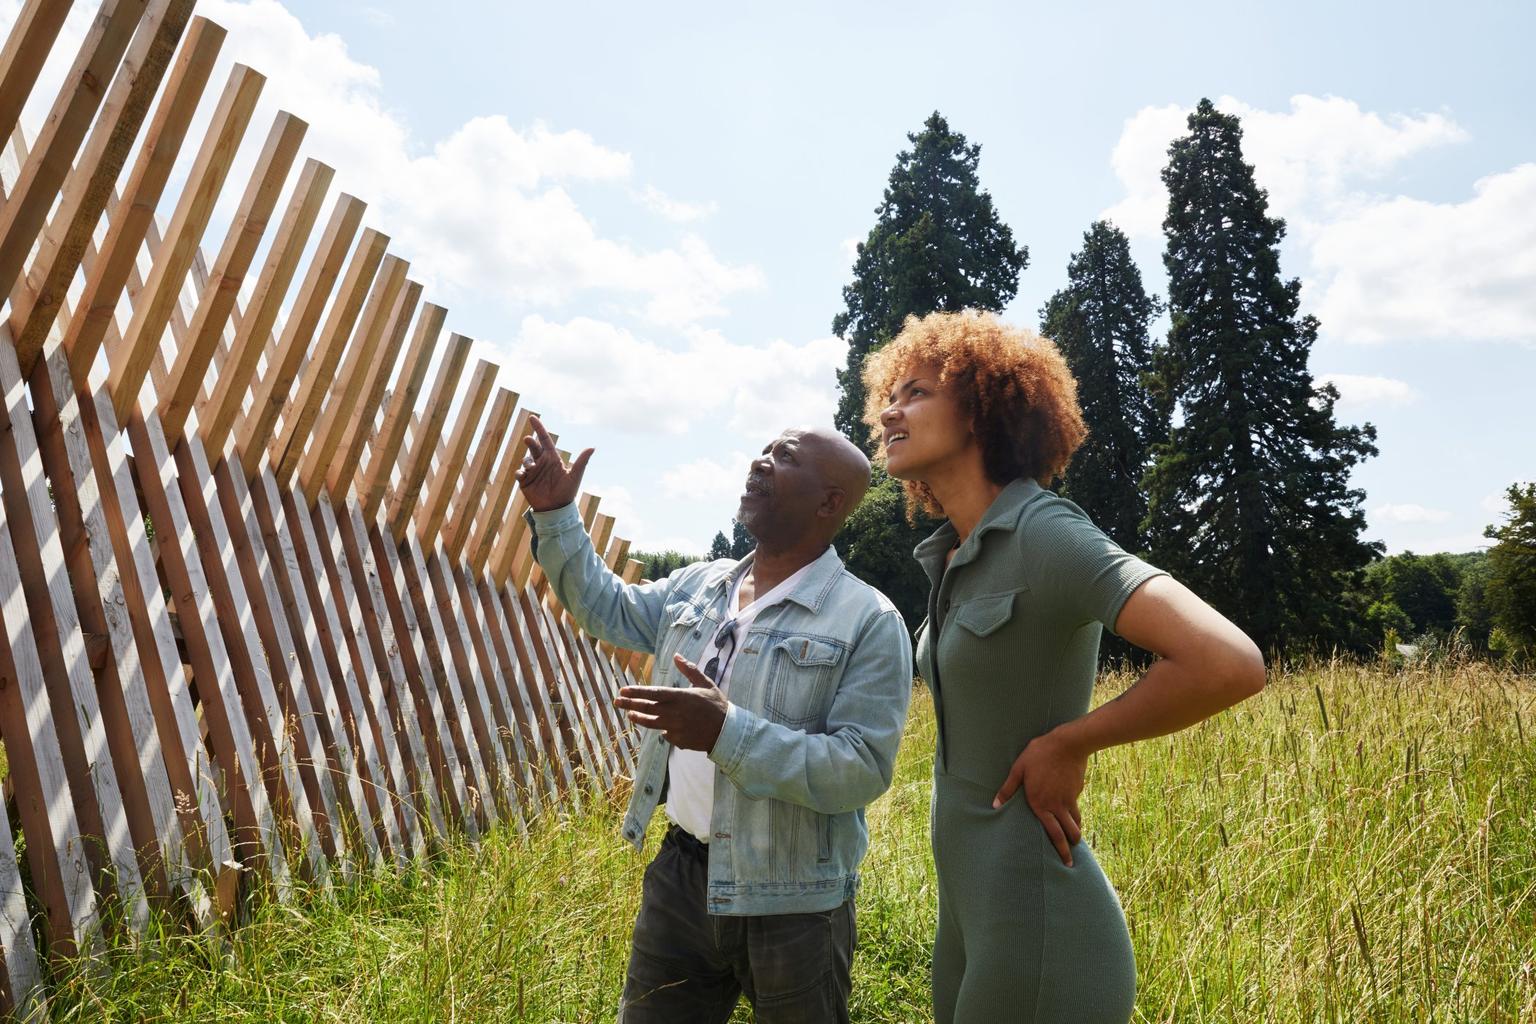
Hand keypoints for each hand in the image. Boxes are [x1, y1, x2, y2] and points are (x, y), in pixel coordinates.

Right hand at [515, 414, 593, 512]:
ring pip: (526, 460)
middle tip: (528, 439)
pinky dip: (519, 472)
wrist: (556, 509)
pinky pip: (519, 473)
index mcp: (553, 458)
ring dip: (526, 460)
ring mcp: (532, 472)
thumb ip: (582, 462)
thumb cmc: (567, 492)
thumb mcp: (575, 476)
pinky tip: (523, 475)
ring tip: (530, 467)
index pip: (545, 440)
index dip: (539, 428)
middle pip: (534, 447)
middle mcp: (542, 462)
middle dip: (530, 442)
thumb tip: (593, 447)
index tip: (532, 417)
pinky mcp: (525, 481)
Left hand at [612, 655, 729, 751]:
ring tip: (630, 714)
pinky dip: (663, 730)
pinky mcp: (678, 740)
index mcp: (680, 697)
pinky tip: (663, 727)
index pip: (653, 693)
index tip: (623, 690)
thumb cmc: (717, 705)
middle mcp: (674, 713)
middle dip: (630, 704)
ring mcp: (675, 728)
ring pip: (651, 723)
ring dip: (639, 718)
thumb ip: (690, 670)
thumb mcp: (706, 683)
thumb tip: (677, 656)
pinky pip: (666, 734)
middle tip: (617, 701)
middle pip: (647, 708)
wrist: (727, 732)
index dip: (636, 692)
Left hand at [993, 728, 1086, 865]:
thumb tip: (995, 804)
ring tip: (1074, 840)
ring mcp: (1069, 799)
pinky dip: (1076, 816)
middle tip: (1071, 860)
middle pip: (1069, 832)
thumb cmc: (1039, 755)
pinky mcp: (1077, 791)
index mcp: (1041, 804)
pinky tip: (1073, 816)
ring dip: (1075, 832)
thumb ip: (1008, 789)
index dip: (1060, 849)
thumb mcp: (1019, 769)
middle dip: (1071, 848)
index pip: (1053, 833)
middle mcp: (1057, 806)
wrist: (1067, 744)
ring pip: (1076, 822)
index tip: (1064, 861)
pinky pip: (1076, 807)